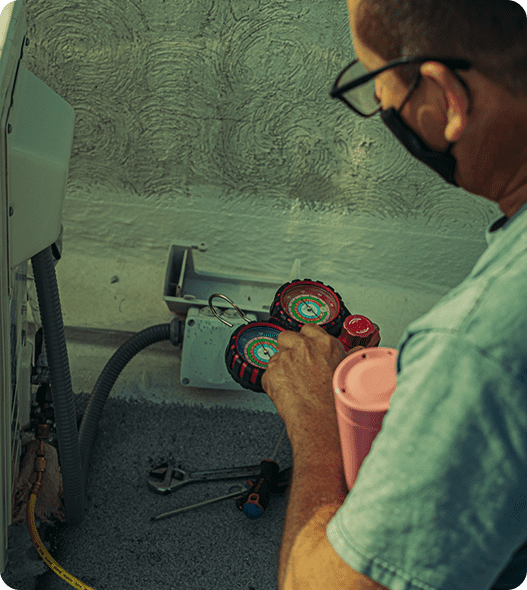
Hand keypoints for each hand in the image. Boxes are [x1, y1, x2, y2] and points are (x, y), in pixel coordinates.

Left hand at [261, 324, 363, 442]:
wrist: (321, 421)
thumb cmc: (337, 402)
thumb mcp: (349, 373)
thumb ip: (349, 356)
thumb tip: (357, 350)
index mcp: (325, 343)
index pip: (308, 329)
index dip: (305, 340)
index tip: (305, 349)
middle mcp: (304, 346)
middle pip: (286, 337)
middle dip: (287, 348)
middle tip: (294, 365)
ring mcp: (286, 358)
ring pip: (276, 357)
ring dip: (281, 367)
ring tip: (292, 384)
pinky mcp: (272, 372)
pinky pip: (267, 374)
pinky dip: (272, 383)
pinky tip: (286, 393)